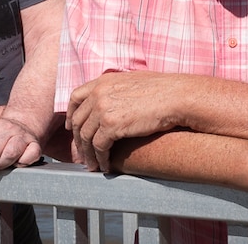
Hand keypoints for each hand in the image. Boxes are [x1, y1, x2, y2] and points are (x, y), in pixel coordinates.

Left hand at [66, 71, 181, 171]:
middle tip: (82, 153)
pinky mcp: (111, 125)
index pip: (75, 97)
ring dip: (88, 154)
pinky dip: (100, 158)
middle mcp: (99, 93)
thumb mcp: (132, 82)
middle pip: (78, 120)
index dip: (71, 115)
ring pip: (86, 136)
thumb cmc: (162, 90)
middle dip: (78, 140)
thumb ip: (116, 90)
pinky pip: (99, 147)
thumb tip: (112, 103)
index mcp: (103, 81)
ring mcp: (103, 109)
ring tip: (93, 165)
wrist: (176, 96)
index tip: (72, 127)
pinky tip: (105, 165)